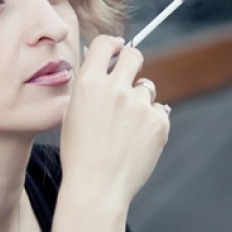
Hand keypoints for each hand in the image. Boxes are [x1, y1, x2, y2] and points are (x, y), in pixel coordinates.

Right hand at [59, 35, 170, 209]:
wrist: (96, 187)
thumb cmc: (79, 154)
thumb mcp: (72, 114)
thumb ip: (89, 87)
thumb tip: (101, 63)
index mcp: (89, 83)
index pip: (106, 44)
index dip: (113, 46)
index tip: (118, 50)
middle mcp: (115, 89)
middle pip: (134, 56)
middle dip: (133, 62)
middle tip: (130, 77)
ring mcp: (139, 105)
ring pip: (147, 88)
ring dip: (140, 102)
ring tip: (126, 129)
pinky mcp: (158, 122)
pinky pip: (159, 111)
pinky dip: (151, 123)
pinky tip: (137, 141)